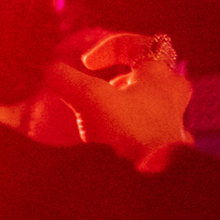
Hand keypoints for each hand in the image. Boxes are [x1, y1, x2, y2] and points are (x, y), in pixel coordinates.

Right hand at [41, 31, 192, 165]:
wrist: (153, 175)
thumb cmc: (128, 131)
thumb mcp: (89, 99)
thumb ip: (65, 80)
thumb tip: (47, 69)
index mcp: (160, 74)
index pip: (140, 44)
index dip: (109, 47)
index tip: (87, 64)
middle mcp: (172, 93)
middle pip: (148, 70)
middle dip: (120, 74)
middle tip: (100, 85)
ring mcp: (172, 118)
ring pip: (147, 96)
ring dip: (122, 98)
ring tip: (100, 112)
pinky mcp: (165, 141)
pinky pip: (146, 121)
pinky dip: (126, 121)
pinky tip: (109, 135)